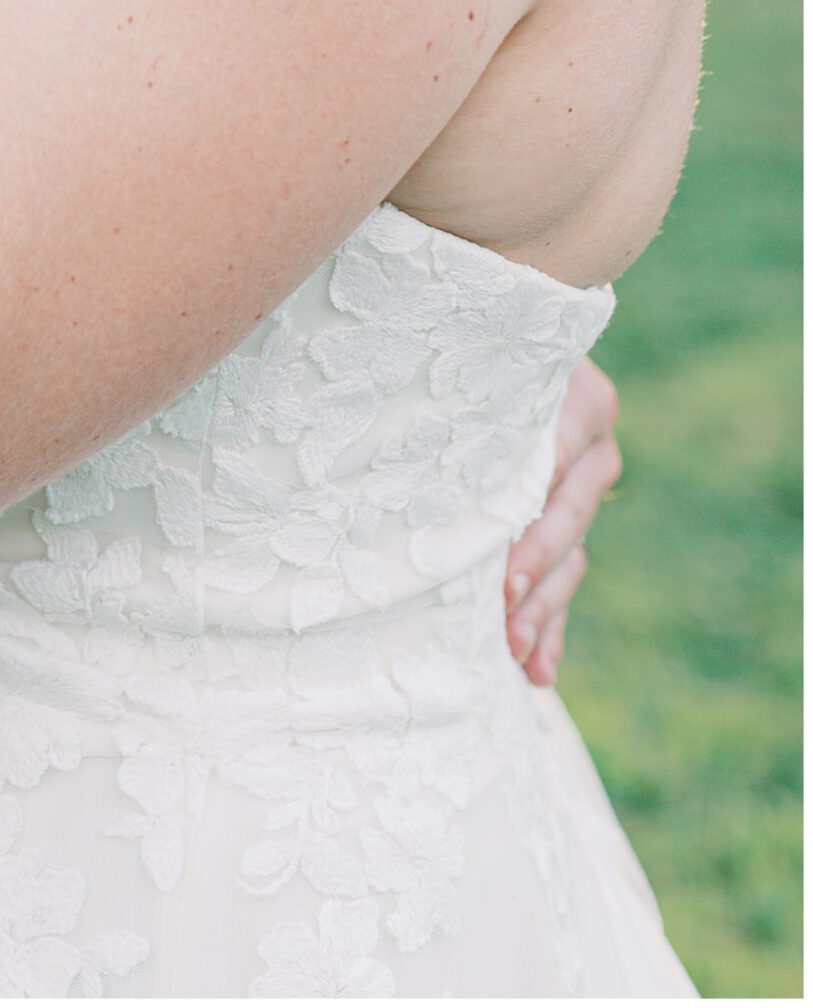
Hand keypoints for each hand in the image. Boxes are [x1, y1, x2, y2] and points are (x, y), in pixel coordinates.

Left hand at [504, 356, 621, 685]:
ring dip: (544, 607)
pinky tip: (536, 670)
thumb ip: (477, 391)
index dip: (530, 507)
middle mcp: (595, 447)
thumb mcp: (481, 356)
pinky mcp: (571, 528)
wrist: (497, 347)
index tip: (503, 550)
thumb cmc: (471, 347)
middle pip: (569, 516)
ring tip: (515, 649)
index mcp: (580, 399)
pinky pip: (568, 581)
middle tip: (504, 602)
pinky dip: (552, 626)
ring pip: (573, 557)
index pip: (558, 459)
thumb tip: (421, 412)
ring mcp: (587, 492)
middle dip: (536, 564)